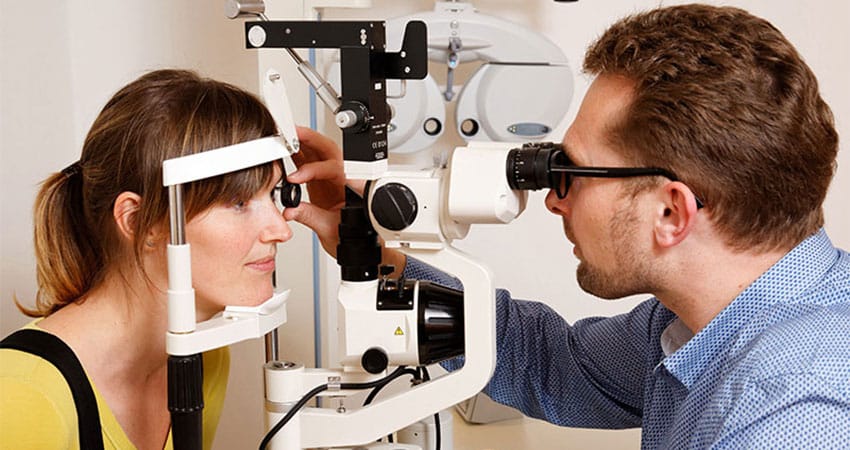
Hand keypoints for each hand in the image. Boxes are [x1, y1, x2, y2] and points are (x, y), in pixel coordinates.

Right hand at [284, 127, 405, 274]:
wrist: (359, 248)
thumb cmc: (354, 239)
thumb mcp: (330, 230)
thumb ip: (309, 217)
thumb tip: (291, 210)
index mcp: (352, 188)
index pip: (334, 169)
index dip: (313, 170)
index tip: (295, 178)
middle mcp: (344, 180)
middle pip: (330, 151)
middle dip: (311, 139)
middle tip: (293, 133)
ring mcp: (334, 180)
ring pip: (321, 153)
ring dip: (305, 143)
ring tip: (286, 137)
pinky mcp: (324, 184)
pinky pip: (312, 163)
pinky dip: (299, 155)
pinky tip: (286, 151)